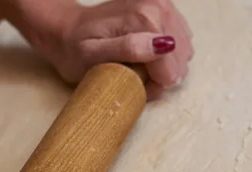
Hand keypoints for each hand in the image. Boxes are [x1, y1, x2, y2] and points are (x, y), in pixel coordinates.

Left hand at [28, 0, 193, 99]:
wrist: (69, 29)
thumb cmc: (76, 49)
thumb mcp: (93, 56)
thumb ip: (129, 50)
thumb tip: (164, 46)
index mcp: (145, 18)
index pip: (170, 69)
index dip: (153, 83)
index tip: (133, 82)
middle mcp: (159, 6)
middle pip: (179, 61)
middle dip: (159, 75)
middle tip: (133, 74)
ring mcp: (165, 6)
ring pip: (183, 54)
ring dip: (164, 66)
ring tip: (139, 64)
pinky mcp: (167, 10)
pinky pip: (181, 44)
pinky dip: (166, 55)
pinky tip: (147, 53)